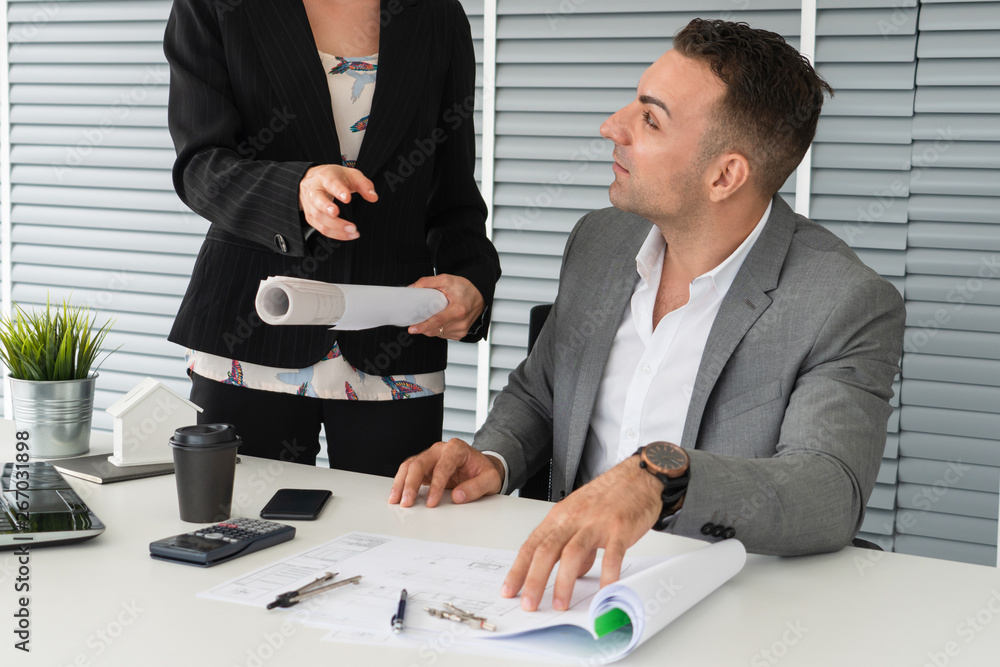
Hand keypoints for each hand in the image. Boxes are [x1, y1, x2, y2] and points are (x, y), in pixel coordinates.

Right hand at [298, 164, 377, 239]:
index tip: (347, 198)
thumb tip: (373, 197)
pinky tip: (347, 235)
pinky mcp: (310, 216)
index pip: (330, 183)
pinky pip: (320, 228)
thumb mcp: (351, 175)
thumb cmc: (334, 177)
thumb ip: (364, 185)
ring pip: (319, 217)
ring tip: (353, 231)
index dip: (338, 190)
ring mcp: (310, 204)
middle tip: (346, 219)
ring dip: (336, 227)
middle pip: (318, 201)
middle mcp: (314, 190)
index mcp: (325, 176)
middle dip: (331, 211)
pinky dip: (335, 234)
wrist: (313, 180)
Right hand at [389, 438, 503, 507]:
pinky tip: (398, 495)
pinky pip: (408, 472)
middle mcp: (440, 449)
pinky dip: (401, 483)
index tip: (432, 502)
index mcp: (457, 448)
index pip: (442, 466)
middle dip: (411, 484)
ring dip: (401, 483)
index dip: (436, 486)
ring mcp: (430, 457)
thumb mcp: (490, 480)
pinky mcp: (424, 466)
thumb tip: (458, 496)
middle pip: (420, 463)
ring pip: (410, 466)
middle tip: (407, 502)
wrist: (481, 468)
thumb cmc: (484, 471)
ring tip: (396, 500)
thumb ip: (477, 487)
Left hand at [407, 275, 484, 339]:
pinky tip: (442, 319)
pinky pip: (442, 334)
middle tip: (421, 314)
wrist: (480, 297)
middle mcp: (461, 323)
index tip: (412, 329)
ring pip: (436, 333)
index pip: (438, 321)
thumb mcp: (447, 280)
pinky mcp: (460, 335)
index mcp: (459, 310)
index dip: (423, 326)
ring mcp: (461, 330)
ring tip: (436, 313)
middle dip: (423, 324)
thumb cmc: (466, 289)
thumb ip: (428, 282)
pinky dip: (438, 328)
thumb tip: (413, 288)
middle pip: (434, 329)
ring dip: (430, 326)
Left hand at [501, 457, 661, 611]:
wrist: (638, 476)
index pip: (532, 545)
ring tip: (560, 604)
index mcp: (560, 517)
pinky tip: (605, 592)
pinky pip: (612, 555)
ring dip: (563, 582)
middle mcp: (574, 519)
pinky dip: (607, 576)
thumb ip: (572, 545)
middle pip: (547, 550)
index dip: (519, 569)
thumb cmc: (608, 495)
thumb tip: (572, 574)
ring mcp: (596, 523)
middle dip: (535, 580)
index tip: (510, 590)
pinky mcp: (620, 528)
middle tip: (529, 604)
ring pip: (573, 553)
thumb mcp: (581, 516)